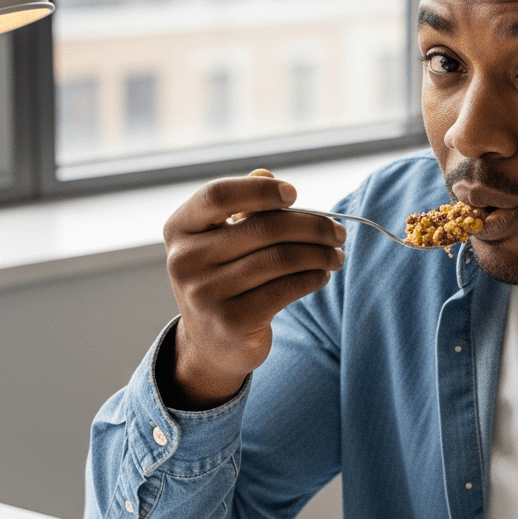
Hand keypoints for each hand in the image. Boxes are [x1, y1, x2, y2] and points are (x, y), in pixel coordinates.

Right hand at [160, 171, 346, 408]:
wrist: (211, 344)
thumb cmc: (224, 278)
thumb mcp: (222, 241)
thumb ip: (242, 207)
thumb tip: (266, 174)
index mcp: (180, 229)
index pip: (218, 196)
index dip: (259, 190)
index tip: (294, 194)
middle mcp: (185, 260)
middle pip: (262, 228)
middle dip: (311, 227)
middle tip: (337, 232)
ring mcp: (205, 293)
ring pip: (280, 259)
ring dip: (319, 254)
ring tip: (336, 255)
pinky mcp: (231, 321)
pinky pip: (285, 289)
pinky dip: (312, 278)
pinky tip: (321, 275)